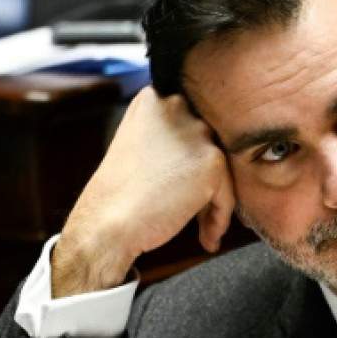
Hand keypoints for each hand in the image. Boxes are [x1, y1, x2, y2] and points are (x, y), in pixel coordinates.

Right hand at [52, 87, 234, 297]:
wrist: (108, 222)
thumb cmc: (120, 193)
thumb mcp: (136, 143)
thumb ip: (166, 134)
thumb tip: (202, 147)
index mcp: (155, 98)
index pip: (190, 127)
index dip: (189, 162)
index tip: (182, 188)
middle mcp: (177, 106)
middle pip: (208, 147)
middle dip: (203, 181)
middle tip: (193, 213)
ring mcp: (197, 132)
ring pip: (221, 172)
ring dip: (213, 203)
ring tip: (202, 231)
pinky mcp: (212, 161)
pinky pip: (227, 195)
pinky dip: (219, 219)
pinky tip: (207, 239)